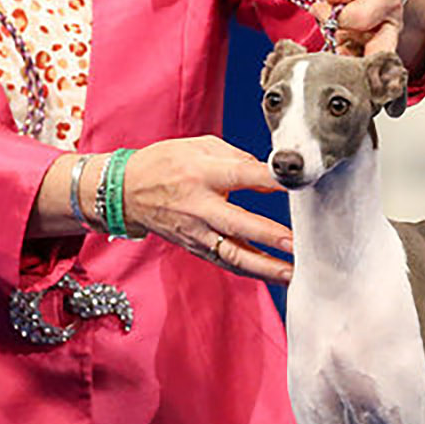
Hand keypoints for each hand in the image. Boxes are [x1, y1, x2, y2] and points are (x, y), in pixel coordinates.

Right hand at [122, 136, 294, 282]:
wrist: (126, 192)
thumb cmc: (165, 164)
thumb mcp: (200, 147)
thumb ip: (240, 158)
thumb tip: (271, 176)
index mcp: (202, 174)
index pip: (242, 175)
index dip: (271, 179)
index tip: (298, 183)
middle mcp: (199, 206)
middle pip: (238, 224)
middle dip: (269, 236)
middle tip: (298, 244)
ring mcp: (196, 232)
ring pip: (233, 254)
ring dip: (265, 266)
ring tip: (294, 272)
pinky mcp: (196, 248)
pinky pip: (227, 263)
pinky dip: (252, 272)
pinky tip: (275, 276)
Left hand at [312, 0, 403, 57]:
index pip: (361, 17)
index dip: (335, 16)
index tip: (318, 7)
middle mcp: (388, 23)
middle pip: (379, 53)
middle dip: (353, 61)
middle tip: (330, 53)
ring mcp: (377, 39)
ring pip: (365, 65)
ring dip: (342, 64)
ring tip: (327, 54)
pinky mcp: (363, 50)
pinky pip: (353, 66)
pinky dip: (339, 66)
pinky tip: (328, 60)